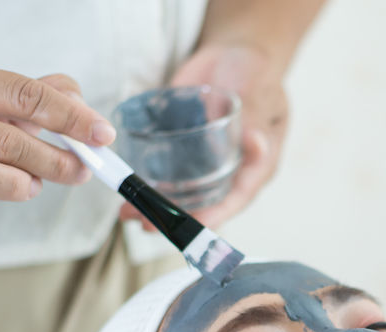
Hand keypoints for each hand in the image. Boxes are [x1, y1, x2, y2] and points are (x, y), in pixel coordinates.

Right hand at [0, 61, 111, 228]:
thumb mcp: (8, 99)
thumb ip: (51, 95)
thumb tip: (88, 116)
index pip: (22, 93)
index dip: (69, 118)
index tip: (104, 137)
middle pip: (1, 139)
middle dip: (52, 160)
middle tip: (81, 173)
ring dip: (13, 185)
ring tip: (32, 187)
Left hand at [119, 42, 287, 230]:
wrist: (232, 53)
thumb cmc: (255, 73)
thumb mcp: (259, 93)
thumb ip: (256, 118)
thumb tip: (257, 144)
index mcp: (256, 164)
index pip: (237, 197)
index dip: (215, 214)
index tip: (191, 225)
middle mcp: (229, 169)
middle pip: (205, 203)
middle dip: (174, 218)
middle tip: (146, 224)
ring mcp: (204, 161)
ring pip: (180, 192)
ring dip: (154, 205)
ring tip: (128, 213)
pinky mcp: (182, 147)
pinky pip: (163, 169)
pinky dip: (145, 179)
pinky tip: (125, 186)